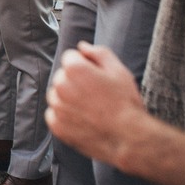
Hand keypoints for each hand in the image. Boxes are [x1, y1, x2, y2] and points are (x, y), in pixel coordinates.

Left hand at [46, 41, 146, 166]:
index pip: (71, 57)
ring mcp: (57, 106)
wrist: (129, 139)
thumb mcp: (119, 71)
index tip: (98, 77)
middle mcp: (60, 85)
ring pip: (57, 94)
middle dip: (75, 81)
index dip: (86, 65)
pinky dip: (65, 116)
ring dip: (68, 98)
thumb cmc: (126, 103)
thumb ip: (99, 52)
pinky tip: (83, 120)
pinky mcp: (56, 125)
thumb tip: (82, 46)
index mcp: (74, 69)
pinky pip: (54, 114)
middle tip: (97, 95)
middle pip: (63, 76)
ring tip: (91, 108)